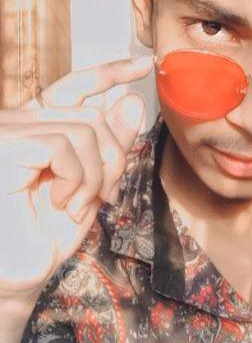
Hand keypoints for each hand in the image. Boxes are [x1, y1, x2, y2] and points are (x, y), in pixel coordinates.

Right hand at [0, 56, 153, 302]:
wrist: (13, 276)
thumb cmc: (46, 234)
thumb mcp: (91, 185)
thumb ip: (110, 146)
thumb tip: (132, 101)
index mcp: (37, 128)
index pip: (75, 87)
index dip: (109, 72)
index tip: (146, 65)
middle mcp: (20, 122)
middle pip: (92, 116)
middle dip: (114, 157)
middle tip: (107, 196)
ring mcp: (10, 131)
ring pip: (84, 128)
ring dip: (97, 174)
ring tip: (81, 204)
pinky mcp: (6, 147)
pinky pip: (65, 145)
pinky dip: (78, 178)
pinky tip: (64, 203)